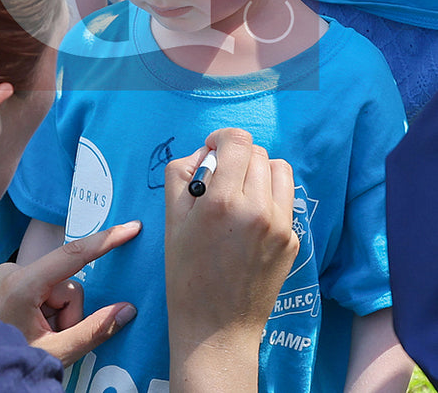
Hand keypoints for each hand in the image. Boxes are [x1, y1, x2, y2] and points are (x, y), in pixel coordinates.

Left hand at [0, 221, 140, 364]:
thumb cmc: (11, 357)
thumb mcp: (57, 351)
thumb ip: (94, 331)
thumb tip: (127, 310)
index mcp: (22, 284)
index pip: (72, 256)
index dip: (105, 241)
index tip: (132, 227)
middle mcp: (13, 271)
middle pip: (68, 285)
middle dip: (70, 314)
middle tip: (52, 340)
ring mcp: (9, 274)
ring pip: (58, 290)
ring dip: (58, 316)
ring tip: (40, 337)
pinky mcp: (9, 281)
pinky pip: (44, 290)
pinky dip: (47, 311)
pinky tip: (33, 329)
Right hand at [165, 129, 297, 352]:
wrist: (216, 325)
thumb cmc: (186, 273)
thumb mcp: (171, 219)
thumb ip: (182, 174)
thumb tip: (204, 153)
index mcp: (223, 201)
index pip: (238, 142)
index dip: (221, 138)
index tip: (211, 151)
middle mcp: (259, 209)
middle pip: (257, 154)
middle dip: (236, 157)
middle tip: (218, 179)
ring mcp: (281, 226)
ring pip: (279, 171)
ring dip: (258, 172)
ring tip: (239, 193)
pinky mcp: (293, 241)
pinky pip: (284, 200)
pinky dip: (268, 198)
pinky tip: (248, 220)